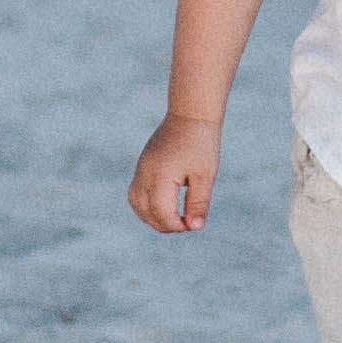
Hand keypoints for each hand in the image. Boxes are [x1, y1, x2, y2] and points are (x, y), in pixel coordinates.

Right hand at [131, 112, 221, 233]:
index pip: (161, 213)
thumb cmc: (201, 144)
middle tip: (185, 224)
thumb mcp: (205, 176)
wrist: (189, 115)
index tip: (191, 225)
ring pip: (136, 204)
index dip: (175, 225)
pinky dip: (146, 205)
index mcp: (161, 176)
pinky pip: (135, 193)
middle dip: (164, 224)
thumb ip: (198, 203)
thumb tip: (194, 227)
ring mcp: (141, 169)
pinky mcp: (142, 165)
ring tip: (174, 218)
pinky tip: (164, 206)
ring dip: (152, 217)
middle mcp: (145, 173)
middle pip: (146, 211)